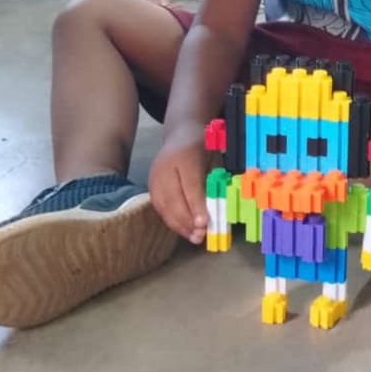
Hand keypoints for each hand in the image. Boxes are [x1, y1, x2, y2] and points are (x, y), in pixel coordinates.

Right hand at [149, 123, 207, 243]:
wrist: (181, 134)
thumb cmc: (203, 147)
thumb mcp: (213, 159)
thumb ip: (214, 182)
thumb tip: (219, 209)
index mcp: (184, 156)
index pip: (190, 185)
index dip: (196, 205)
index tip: (203, 223)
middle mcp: (165, 167)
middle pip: (173, 198)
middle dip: (187, 220)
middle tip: (201, 235)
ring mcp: (155, 177)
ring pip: (164, 206)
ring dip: (179, 225)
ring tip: (194, 237)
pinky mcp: (151, 186)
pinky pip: (160, 208)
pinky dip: (172, 221)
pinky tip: (184, 230)